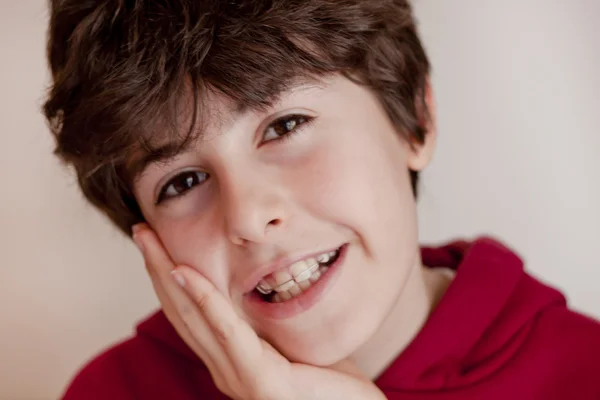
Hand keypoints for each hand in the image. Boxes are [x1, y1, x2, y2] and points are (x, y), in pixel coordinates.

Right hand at [132, 224, 385, 399]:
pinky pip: (227, 331)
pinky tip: (184, 272)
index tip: (156, 241)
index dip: (168, 277)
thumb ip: (269, 316)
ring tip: (149, 240)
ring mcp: (239, 378)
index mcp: (231, 359)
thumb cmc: (333, 377)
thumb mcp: (293, 336)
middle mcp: (226, 368)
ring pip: (193, 316)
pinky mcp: (261, 381)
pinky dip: (203, 299)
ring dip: (167, 274)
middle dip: (156, 268)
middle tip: (139, 230)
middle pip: (181, 311)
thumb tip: (263, 277)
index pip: (190, 313)